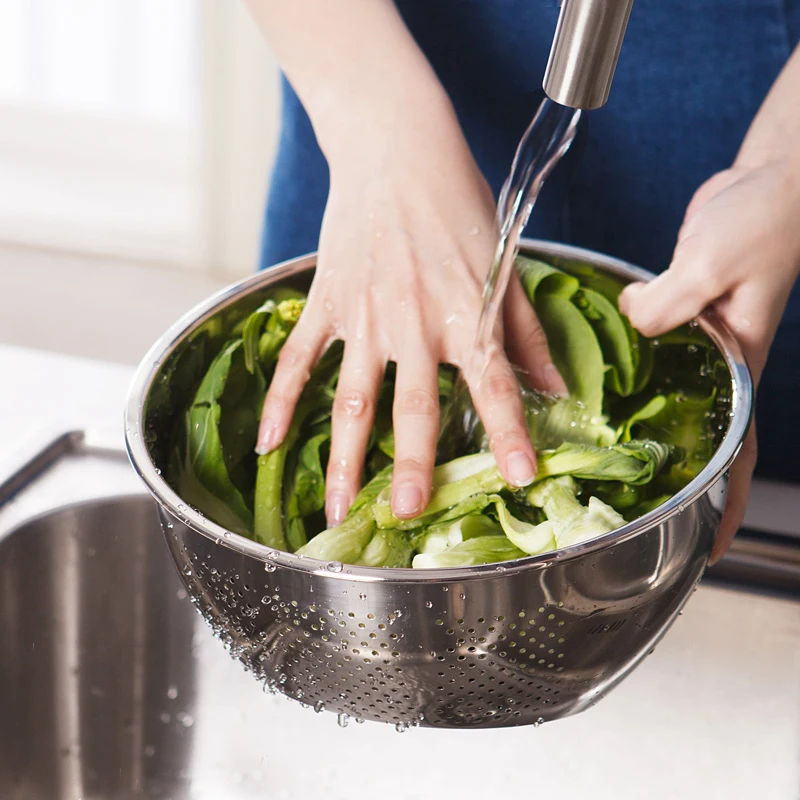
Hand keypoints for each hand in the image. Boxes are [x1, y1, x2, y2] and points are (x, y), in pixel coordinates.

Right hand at [256, 99, 565, 525]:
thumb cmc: (457, 203)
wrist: (395, 148)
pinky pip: (299, 360)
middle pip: (414, 406)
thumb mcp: (504, 262)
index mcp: (466, 311)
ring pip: (351, 400)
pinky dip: (282, 402)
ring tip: (337, 510)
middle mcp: (415, 321)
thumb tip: (555, 388)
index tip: (520, 476)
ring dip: (344, 459)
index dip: (509, 432)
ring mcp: (364, 314)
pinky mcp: (327, 301)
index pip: (494, 383)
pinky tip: (270, 444)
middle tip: (408, 515)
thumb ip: (526, 332)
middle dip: (414, 465)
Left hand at [619, 161, 799, 563]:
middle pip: (695, 434)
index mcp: (738, 365)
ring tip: (593, 457)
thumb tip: (629, 321)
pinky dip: (622, 367)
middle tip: (630, 509)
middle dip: (673, 475)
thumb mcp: (711, 264)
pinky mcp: (676, 312)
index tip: (710, 546)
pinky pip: (646, 350)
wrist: (772, 181)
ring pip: (662, 394)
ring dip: (636, 422)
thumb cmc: (763, 221)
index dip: (728, 502)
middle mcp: (717, 363)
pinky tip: (588, 380)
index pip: (738, 452)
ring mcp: (695, 339)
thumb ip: (666, 305)